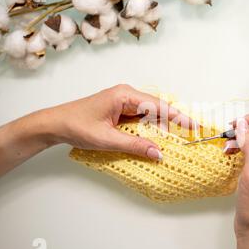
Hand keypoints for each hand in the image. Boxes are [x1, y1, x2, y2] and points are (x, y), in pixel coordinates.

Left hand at [0, 84, 193, 201]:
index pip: (158, 106)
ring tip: (176, 140)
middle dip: (172, 123)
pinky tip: (155, 139)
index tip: (193, 126)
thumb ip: (135, 145)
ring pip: (149, 114)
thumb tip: (159, 153)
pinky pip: (140, 119)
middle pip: (157, 109)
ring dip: (160, 127)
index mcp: (125, 95)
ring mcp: (124, 102)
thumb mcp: (107, 139)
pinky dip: (149, 129)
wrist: (55, 124)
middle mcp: (127, 95)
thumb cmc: (77, 126)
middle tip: (189, 135)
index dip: (177, 117)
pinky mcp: (120, 110)